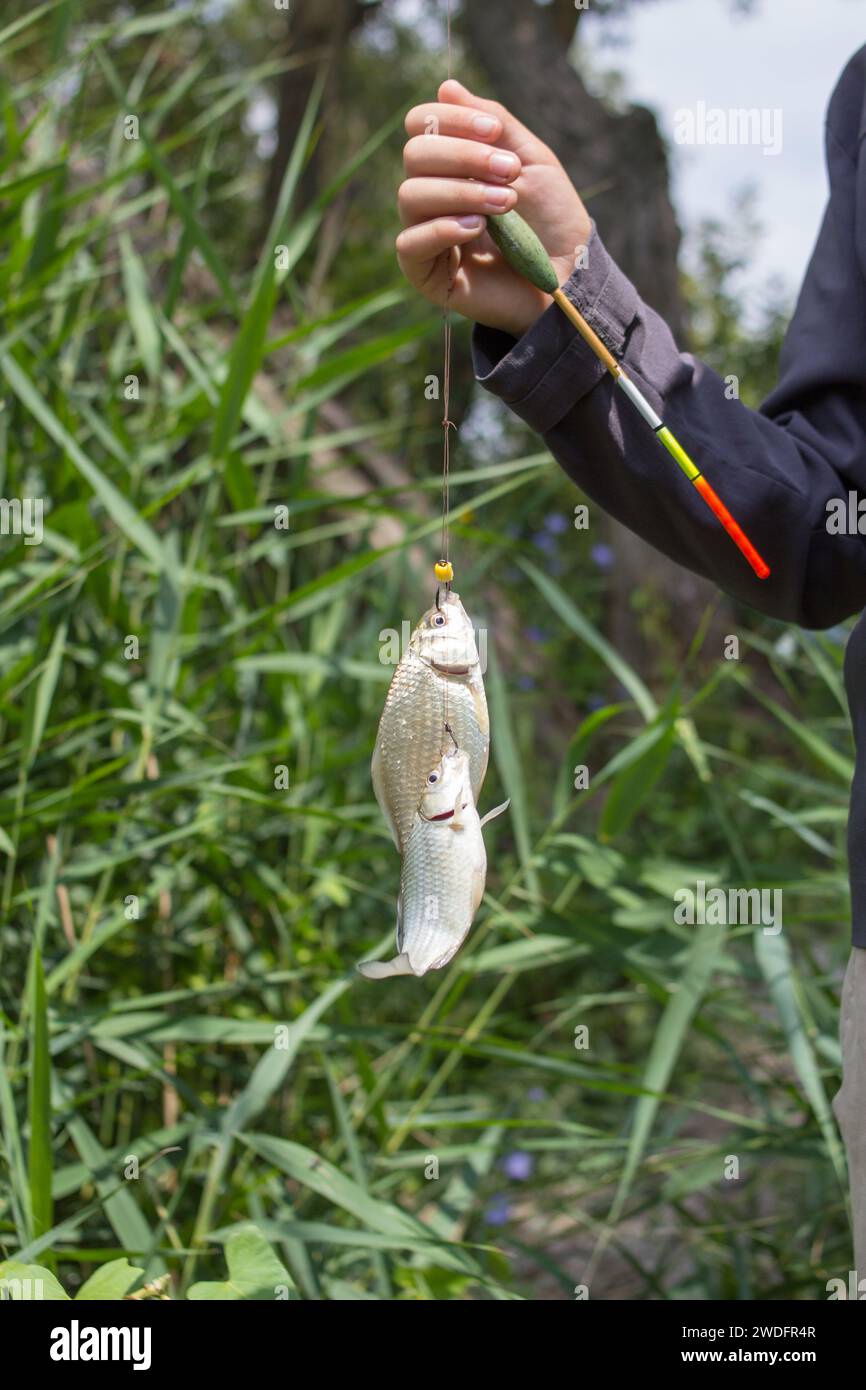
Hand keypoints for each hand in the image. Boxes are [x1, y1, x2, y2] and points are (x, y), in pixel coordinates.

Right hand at [397, 79, 591, 337]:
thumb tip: (447, 87)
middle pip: (415, 155)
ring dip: (460, 192)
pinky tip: (476, 228)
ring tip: (504, 204)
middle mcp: (431, 195)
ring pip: (411, 195)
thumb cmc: (550, 218)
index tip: (495, 132)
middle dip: (462, 156)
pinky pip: (409, 243)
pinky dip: (441, 229)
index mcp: (450, 164)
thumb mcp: (529, 158)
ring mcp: (425, 234)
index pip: (422, 126)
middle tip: (507, 171)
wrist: (567, 274)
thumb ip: (493, 122)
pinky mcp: (426, 274)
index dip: (451, 120)